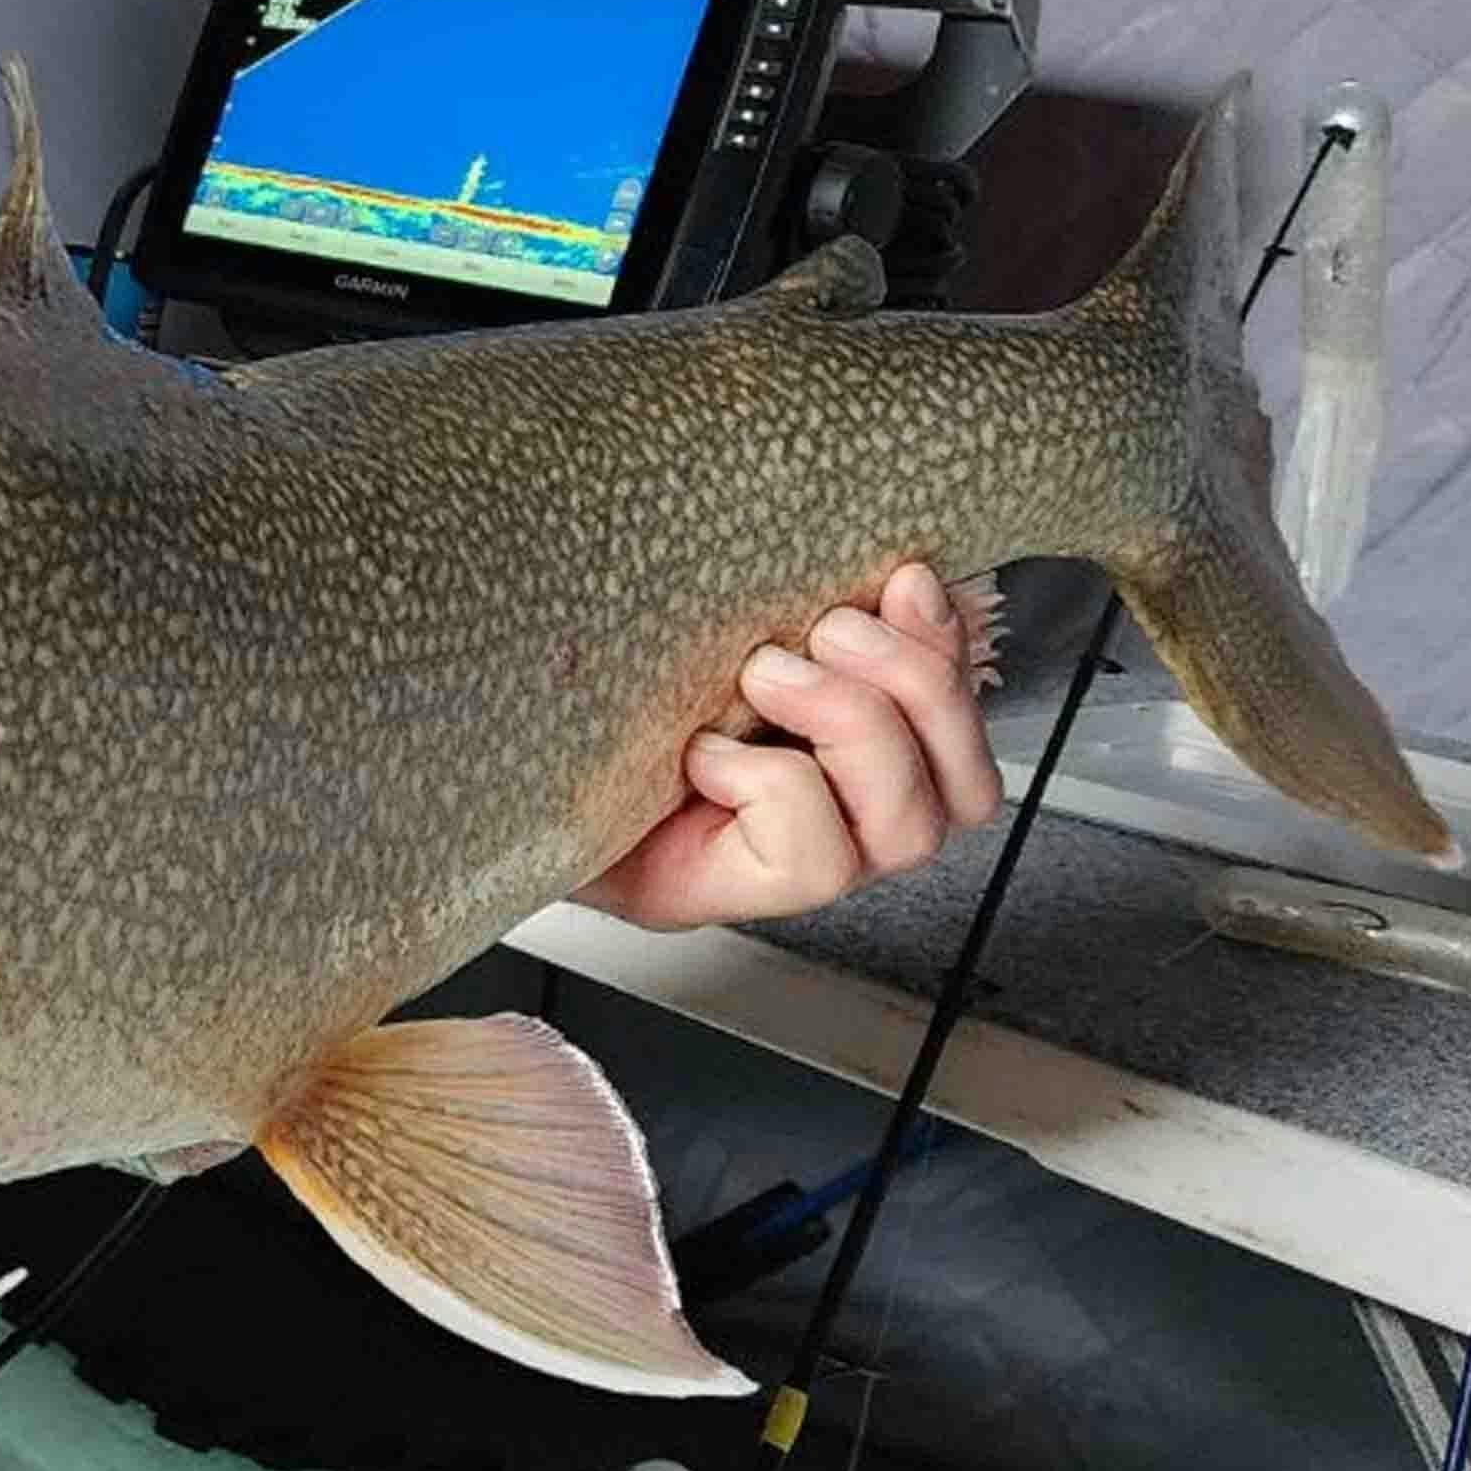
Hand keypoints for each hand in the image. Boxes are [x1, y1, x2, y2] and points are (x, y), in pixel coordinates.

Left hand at [578, 561, 1002, 930]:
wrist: (500, 761)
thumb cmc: (618, 698)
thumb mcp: (728, 635)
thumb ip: (817, 616)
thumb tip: (908, 574)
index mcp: (863, 766)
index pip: (970, 743)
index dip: (957, 659)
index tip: (904, 577)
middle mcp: (849, 831)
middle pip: (965, 793)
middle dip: (914, 689)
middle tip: (822, 631)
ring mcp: (794, 873)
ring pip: (908, 829)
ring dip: (849, 728)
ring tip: (761, 677)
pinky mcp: (725, 897)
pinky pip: (813, 856)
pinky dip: (766, 785)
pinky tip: (700, 754)